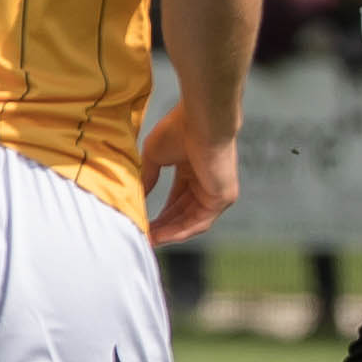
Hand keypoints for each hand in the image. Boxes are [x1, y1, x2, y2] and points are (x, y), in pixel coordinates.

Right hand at [137, 100, 237, 245]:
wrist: (201, 121)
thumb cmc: (179, 129)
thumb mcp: (154, 156)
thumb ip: (148, 177)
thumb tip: (137, 195)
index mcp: (194, 169)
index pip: (177, 199)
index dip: (160, 214)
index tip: (143, 223)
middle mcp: (207, 182)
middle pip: (183, 213)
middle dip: (162, 227)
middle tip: (143, 237)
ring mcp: (218, 191)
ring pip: (191, 220)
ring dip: (169, 232)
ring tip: (149, 240)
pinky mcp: (223, 197)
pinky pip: (200, 222)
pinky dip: (180, 231)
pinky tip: (162, 237)